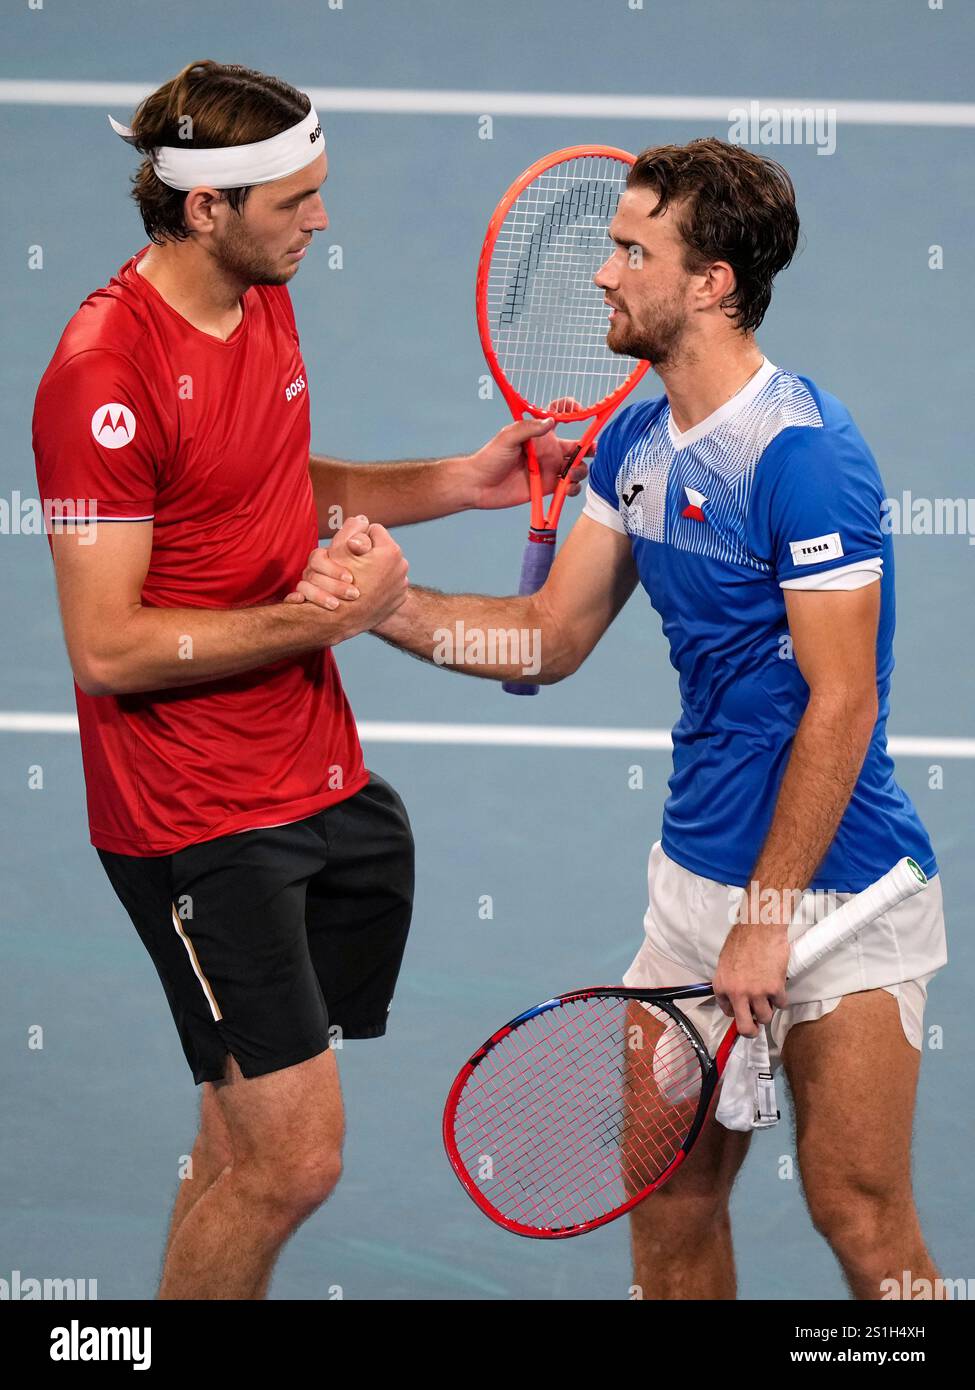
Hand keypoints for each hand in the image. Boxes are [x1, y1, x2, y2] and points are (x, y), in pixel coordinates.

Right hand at [286, 521, 408, 637]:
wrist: (345, 619)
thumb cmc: (338, 583)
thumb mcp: (339, 550)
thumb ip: (351, 528)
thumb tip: (362, 518)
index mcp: (390, 550)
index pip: (374, 530)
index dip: (358, 538)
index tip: (350, 550)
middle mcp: (402, 566)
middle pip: (382, 549)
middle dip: (369, 554)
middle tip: (354, 565)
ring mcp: (402, 584)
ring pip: (386, 566)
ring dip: (375, 569)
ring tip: (359, 578)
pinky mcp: (400, 598)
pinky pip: (390, 583)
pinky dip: (380, 584)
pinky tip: (366, 590)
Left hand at [463, 415, 589, 510]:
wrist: (479, 485)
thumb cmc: (489, 457)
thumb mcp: (507, 437)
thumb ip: (529, 428)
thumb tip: (551, 421)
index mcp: (540, 434)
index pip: (560, 416)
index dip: (572, 410)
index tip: (579, 412)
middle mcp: (549, 450)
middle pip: (578, 446)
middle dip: (590, 447)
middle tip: (592, 450)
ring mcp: (550, 469)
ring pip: (577, 468)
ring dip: (581, 470)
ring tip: (571, 474)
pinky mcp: (549, 488)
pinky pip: (569, 488)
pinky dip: (573, 488)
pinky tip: (566, 487)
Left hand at [712, 922, 789, 1037]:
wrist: (759, 928)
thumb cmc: (743, 940)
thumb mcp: (725, 963)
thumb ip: (730, 982)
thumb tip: (735, 997)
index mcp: (722, 986)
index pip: (726, 1011)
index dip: (736, 1012)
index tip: (742, 1011)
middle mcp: (737, 993)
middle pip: (745, 1027)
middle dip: (751, 1032)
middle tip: (755, 1029)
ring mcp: (756, 992)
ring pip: (766, 1018)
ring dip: (768, 1011)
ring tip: (768, 999)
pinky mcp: (774, 988)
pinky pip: (781, 1004)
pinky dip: (781, 999)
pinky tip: (778, 987)